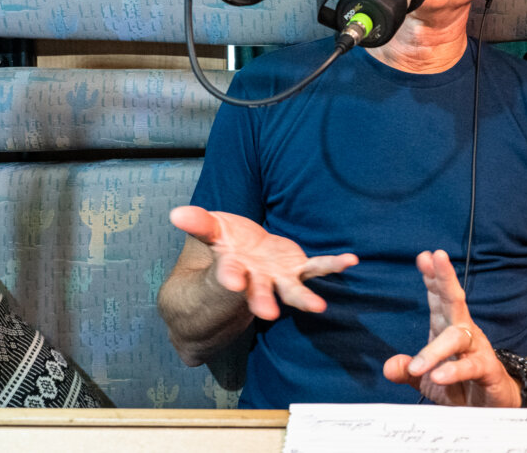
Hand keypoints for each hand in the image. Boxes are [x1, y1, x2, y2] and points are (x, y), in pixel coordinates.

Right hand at [169, 205, 357, 320]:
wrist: (243, 258)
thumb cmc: (223, 245)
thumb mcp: (209, 231)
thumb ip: (198, 223)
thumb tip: (176, 213)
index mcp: (230, 272)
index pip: (227, 277)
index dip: (228, 278)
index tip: (231, 280)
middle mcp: (255, 281)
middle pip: (258, 293)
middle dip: (262, 302)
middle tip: (268, 313)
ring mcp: (278, 278)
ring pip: (291, 291)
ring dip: (304, 299)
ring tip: (318, 307)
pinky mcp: (297, 269)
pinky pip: (317, 268)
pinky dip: (333, 265)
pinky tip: (350, 261)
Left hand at [382, 250, 520, 406]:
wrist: (492, 407)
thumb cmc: (460, 387)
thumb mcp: (426, 381)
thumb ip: (407, 372)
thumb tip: (389, 366)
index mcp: (446, 328)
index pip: (439, 298)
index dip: (432, 277)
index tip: (424, 256)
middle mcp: (462, 332)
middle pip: (454, 300)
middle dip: (445, 278)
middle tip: (438, 257)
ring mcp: (477, 349)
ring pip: (458, 337)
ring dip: (436, 349)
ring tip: (419, 365)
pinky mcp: (488, 370)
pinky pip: (471, 367)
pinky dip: (454, 371)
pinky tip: (439, 376)